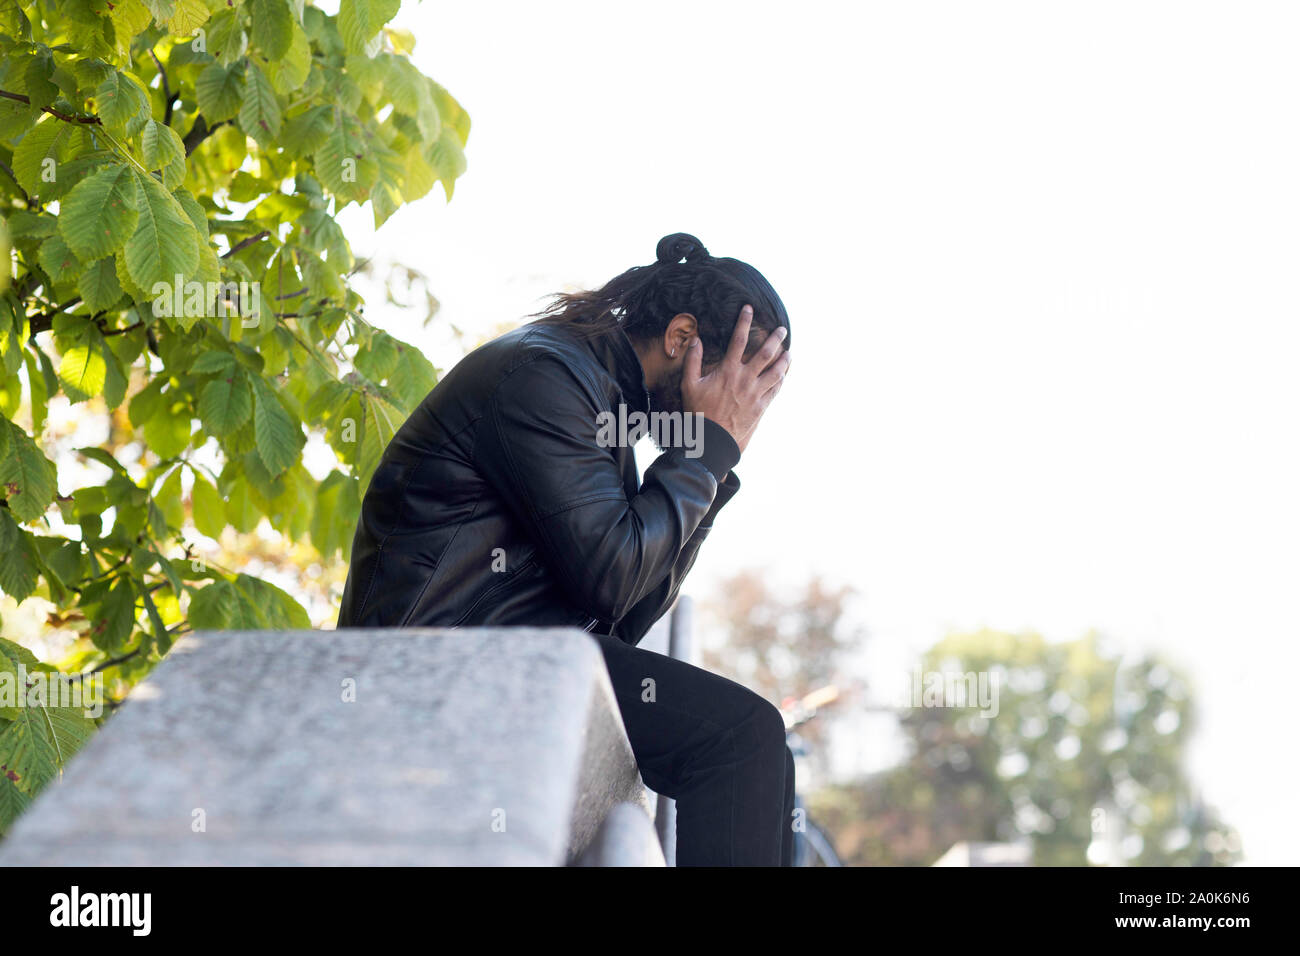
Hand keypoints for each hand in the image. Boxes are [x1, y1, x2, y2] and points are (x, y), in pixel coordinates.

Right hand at [682, 304, 789, 454]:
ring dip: (784, 360)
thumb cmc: (698, 411)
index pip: (738, 340)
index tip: (749, 309)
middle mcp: (745, 379)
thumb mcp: (689, 384)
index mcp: (728, 370)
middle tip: (782, 329)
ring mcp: (755, 393)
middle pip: (765, 353)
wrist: (712, 439)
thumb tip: (696, 340)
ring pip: (776, 372)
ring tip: (789, 353)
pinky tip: (783, 375)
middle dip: (775, 338)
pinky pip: (775, 390)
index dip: (744, 322)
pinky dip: (781, 380)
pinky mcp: (761, 407)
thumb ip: (693, 361)